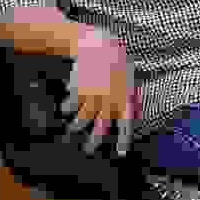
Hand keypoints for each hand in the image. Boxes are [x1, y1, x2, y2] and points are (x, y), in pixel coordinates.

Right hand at [64, 29, 139, 157]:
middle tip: (87, 151)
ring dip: (75, 127)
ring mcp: (92, 96)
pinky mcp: (77, 90)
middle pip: (100, 129)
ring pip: (81, 121)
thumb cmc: (117, 63)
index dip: (122, 141)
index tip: (120, 154)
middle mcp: (109, 100)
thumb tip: (135, 116)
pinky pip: (68, 107)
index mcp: (125, 98)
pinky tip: (64, 108)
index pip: (125, 125)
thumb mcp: (130, 80)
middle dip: (93, 143)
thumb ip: (132, 99)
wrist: (99, 45)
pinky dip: (65, 109)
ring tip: (73, 128)